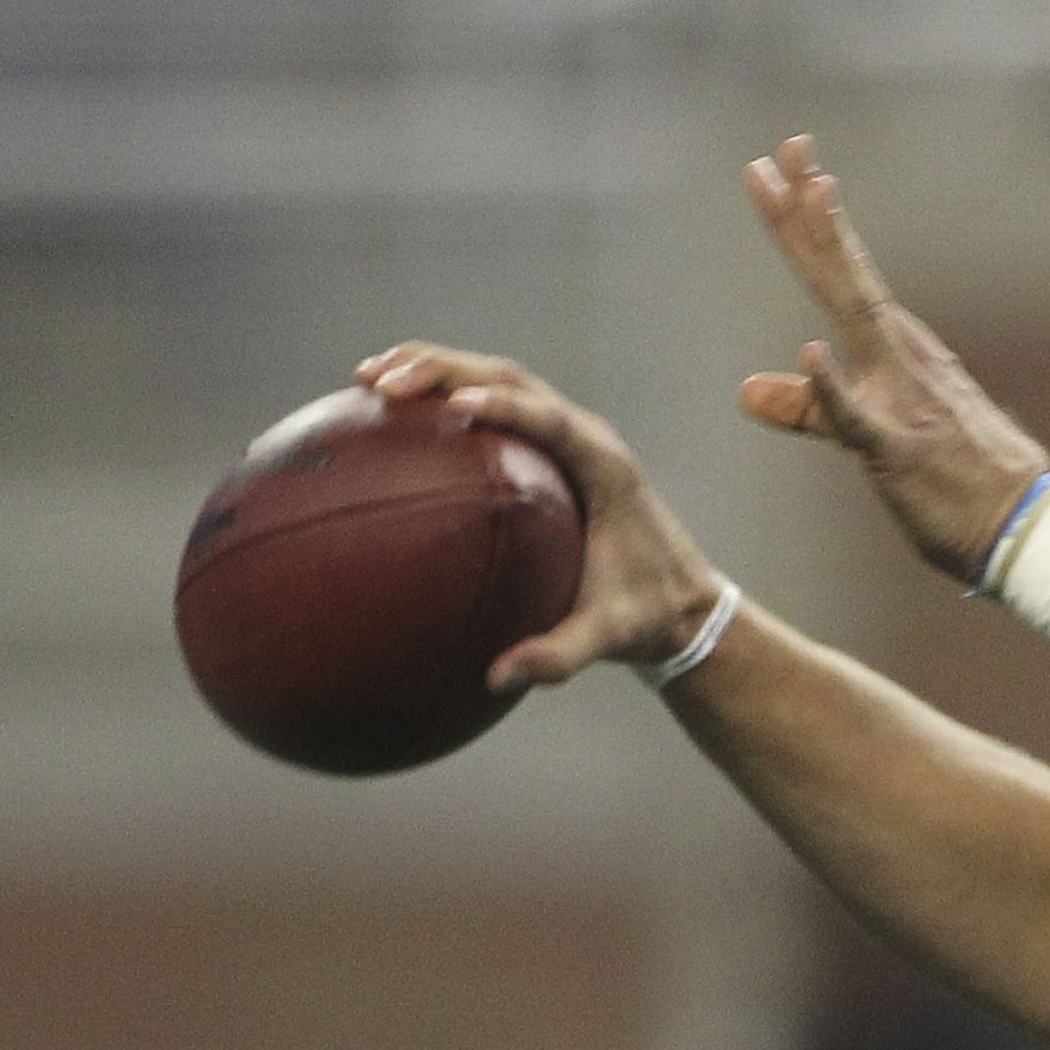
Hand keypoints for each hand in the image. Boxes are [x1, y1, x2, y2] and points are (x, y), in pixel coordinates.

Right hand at [354, 344, 727, 691]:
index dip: (505, 407)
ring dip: (435, 370)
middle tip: (381, 383)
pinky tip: (389, 413)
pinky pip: (493, 405)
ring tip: (367, 379)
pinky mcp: (549, 445)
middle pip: (511, 379)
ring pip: (497, 379)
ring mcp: (567, 435)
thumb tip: (497, 678)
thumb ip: (559, 656)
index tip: (453, 406)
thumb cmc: (645, 617)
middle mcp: (586, 438)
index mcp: (606, 468)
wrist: (682, 602)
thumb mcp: (609, 639)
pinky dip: (442, 396)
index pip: (552, 421)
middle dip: (444, 371)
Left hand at [738, 135, 1049, 583]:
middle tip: (781, 152)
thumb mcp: (872, 439)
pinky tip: (812, 354)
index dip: (807, 222)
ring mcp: (903, 399)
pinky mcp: (899, 452)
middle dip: (808, 213)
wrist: (1025, 528)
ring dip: (830, 256)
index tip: (782, 166)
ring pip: (856, 317)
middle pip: (844, 275)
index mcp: (895, 353)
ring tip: (807, 199)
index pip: (842, 275)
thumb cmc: (959, 484)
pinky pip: (860, 420)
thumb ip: (811, 410)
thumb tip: (747, 390)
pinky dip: (836, 389)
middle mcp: (901, 359)